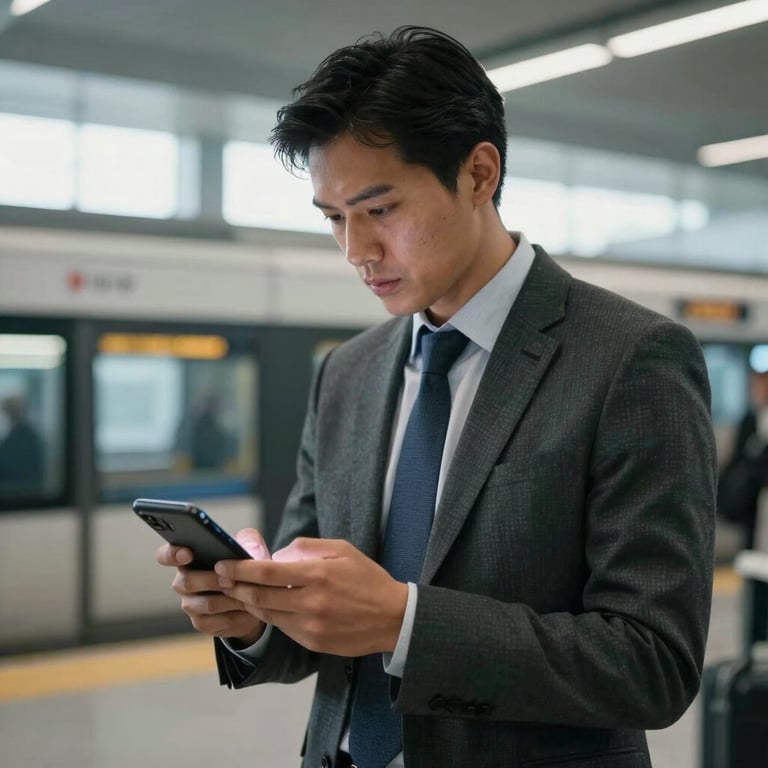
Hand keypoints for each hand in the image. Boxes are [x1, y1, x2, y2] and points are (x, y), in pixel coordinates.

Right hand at [156, 528, 270, 643]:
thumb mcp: (249, 545)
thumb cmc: (245, 564)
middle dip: (211, 580)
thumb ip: (249, 540)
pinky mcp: (203, 623)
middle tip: (231, 579)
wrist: (256, 595)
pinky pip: (217, 622)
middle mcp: (184, 581)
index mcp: (188, 558)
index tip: (188, 553)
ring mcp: (191, 604)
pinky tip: (249, 610)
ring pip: (205, 604)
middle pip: (187, 582)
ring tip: (247, 594)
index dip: (172, 554)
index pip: (166, 555)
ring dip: (228, 599)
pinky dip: (236, 616)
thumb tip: (251, 552)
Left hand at [215, 538, 407, 656]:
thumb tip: (275, 555)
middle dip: (234, 587)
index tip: (222, 564)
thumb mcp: (341, 550)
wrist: (393, 618)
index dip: (238, 568)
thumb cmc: (367, 578)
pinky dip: (270, 615)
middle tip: (220, 579)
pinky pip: (282, 627)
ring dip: (248, 603)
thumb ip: (305, 548)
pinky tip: (266, 605)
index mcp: (317, 575)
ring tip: (237, 591)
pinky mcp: (312, 642)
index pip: (266, 571)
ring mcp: (310, 626)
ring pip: (266, 614)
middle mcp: (310, 602)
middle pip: (258, 596)